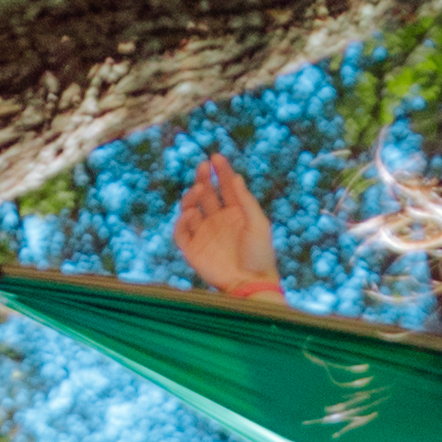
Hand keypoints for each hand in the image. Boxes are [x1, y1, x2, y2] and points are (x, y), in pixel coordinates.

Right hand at [171, 152, 283, 304]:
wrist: (251, 284)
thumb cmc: (260, 255)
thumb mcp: (259, 224)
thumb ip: (246, 201)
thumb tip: (237, 177)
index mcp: (235, 213)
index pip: (225, 187)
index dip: (221, 171)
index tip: (216, 157)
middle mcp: (218, 221)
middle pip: (206, 194)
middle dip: (203, 178)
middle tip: (204, 166)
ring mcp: (205, 234)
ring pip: (190, 208)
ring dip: (192, 196)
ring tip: (200, 191)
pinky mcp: (193, 250)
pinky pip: (181, 232)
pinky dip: (182, 221)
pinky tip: (192, 215)